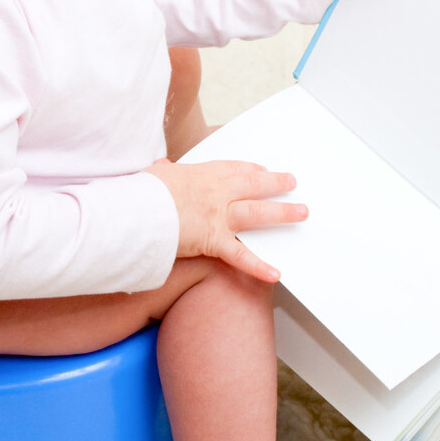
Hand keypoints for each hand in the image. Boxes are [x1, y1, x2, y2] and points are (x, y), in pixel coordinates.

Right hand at [145, 158, 306, 281]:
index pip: (232, 169)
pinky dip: (259, 267)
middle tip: (291, 183)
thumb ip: (160, 172)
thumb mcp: (151, 175)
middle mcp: (215, 192)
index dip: (250, 170)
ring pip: (257, 213)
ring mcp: (218, 216)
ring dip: (283, 213)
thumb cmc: (141, 194)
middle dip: (275, 183)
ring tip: (301, 212)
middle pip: (253, 185)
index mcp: (200, 175)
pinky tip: (276, 274)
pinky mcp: (214, 241)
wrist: (138, 211)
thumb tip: (159, 166)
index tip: (261, 170)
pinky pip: (241, 256)